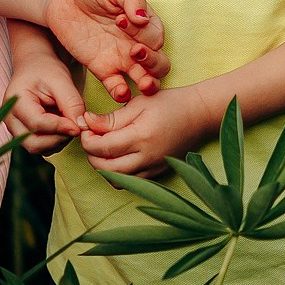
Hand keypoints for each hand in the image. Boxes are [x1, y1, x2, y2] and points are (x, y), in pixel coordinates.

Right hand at [1, 51, 87, 155]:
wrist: (35, 66)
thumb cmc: (46, 69)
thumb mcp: (61, 80)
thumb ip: (72, 103)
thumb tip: (80, 127)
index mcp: (15, 101)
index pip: (37, 123)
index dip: (60, 127)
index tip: (78, 126)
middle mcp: (10, 119)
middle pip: (33, 143)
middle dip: (59, 139)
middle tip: (75, 126)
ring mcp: (14, 129)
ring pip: (37, 148)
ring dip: (58, 141)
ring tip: (68, 122)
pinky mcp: (23, 135)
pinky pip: (40, 147)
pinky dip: (55, 142)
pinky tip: (62, 126)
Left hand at [43, 0, 170, 103]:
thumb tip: (143, 18)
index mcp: (144, 22)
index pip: (156, 36)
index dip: (145, 34)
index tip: (121, 20)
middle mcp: (137, 42)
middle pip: (160, 63)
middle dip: (154, 63)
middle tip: (135, 51)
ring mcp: (121, 58)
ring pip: (145, 79)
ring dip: (148, 83)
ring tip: (142, 82)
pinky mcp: (102, 69)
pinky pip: (117, 87)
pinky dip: (122, 93)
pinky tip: (120, 91)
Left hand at [79, 85, 217, 179]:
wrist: (199, 115)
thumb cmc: (170, 103)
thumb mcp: (138, 104)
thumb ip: (111, 118)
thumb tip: (86, 122)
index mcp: (140, 137)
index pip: (102, 148)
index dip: (87, 140)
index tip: (86, 128)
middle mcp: (147, 157)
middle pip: (106, 168)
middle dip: (91, 155)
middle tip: (91, 139)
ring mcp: (153, 168)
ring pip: (117, 180)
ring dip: (104, 167)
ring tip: (104, 149)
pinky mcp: (158, 173)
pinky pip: (131, 181)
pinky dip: (119, 173)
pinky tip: (119, 157)